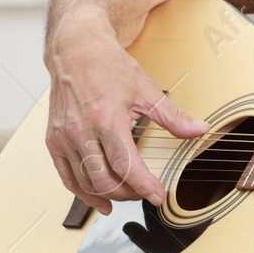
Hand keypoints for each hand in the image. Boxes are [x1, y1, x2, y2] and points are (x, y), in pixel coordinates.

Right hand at [43, 12, 206, 214]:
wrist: (75, 51)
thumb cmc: (109, 67)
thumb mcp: (147, 89)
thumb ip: (173, 117)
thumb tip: (200, 130)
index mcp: (107, 118)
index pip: (126, 165)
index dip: (144, 186)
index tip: (159, 196)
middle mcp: (81, 131)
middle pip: (104, 180)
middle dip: (129, 193)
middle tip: (146, 193)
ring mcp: (65, 138)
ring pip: (85, 182)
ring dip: (109, 196)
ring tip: (129, 196)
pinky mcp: (54, 141)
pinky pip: (67, 176)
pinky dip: (83, 193)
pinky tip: (100, 201)